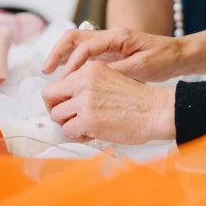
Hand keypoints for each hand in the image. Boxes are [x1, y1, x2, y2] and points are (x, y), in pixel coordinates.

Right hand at [42, 26, 185, 82]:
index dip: (71, 63)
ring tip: (51, 74)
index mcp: (117, 36)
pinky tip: (69, 78)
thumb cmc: (164, 59)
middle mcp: (109, 36)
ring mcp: (108, 44)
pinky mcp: (110, 53)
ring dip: (63, 56)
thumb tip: (94, 77)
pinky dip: (74, 63)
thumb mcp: (143, 67)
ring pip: (77, 45)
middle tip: (46, 71)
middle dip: (57, 52)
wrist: (177, 55)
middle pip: (74, 38)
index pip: (85, 46)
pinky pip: (86, 55)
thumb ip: (118, 71)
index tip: (64, 80)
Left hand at [42, 61, 175, 143]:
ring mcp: (85, 100)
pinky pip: (68, 131)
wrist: (156, 111)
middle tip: (69, 119)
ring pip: (57, 116)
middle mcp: (84, 81)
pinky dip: (78, 136)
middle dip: (57, 110)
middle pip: (49, 96)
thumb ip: (87, 84)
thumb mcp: (109, 78)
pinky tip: (93, 133)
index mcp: (89, 69)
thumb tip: (65, 100)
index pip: (58, 82)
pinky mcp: (88, 119)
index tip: (66, 106)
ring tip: (87, 127)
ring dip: (69, 125)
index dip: (59, 98)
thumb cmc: (137, 101)